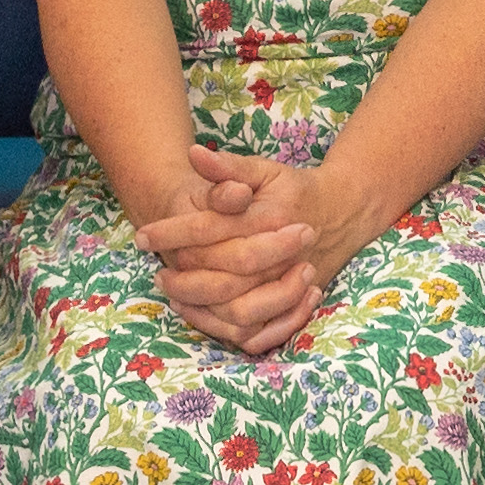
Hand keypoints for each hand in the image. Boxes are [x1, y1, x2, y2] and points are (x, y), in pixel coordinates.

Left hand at [139, 138, 379, 357]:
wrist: (342, 213)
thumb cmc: (294, 190)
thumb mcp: (263, 170)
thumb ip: (228, 167)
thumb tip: (194, 154)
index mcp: (269, 218)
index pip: (209, 229)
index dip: (171, 232)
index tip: (142, 235)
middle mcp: (281, 256)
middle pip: (222, 277)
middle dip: (181, 277)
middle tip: (156, 271)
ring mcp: (288, 285)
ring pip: (237, 310)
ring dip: (198, 305)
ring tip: (172, 292)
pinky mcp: (292, 306)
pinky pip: (255, 331)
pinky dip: (224, 326)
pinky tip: (199, 312)